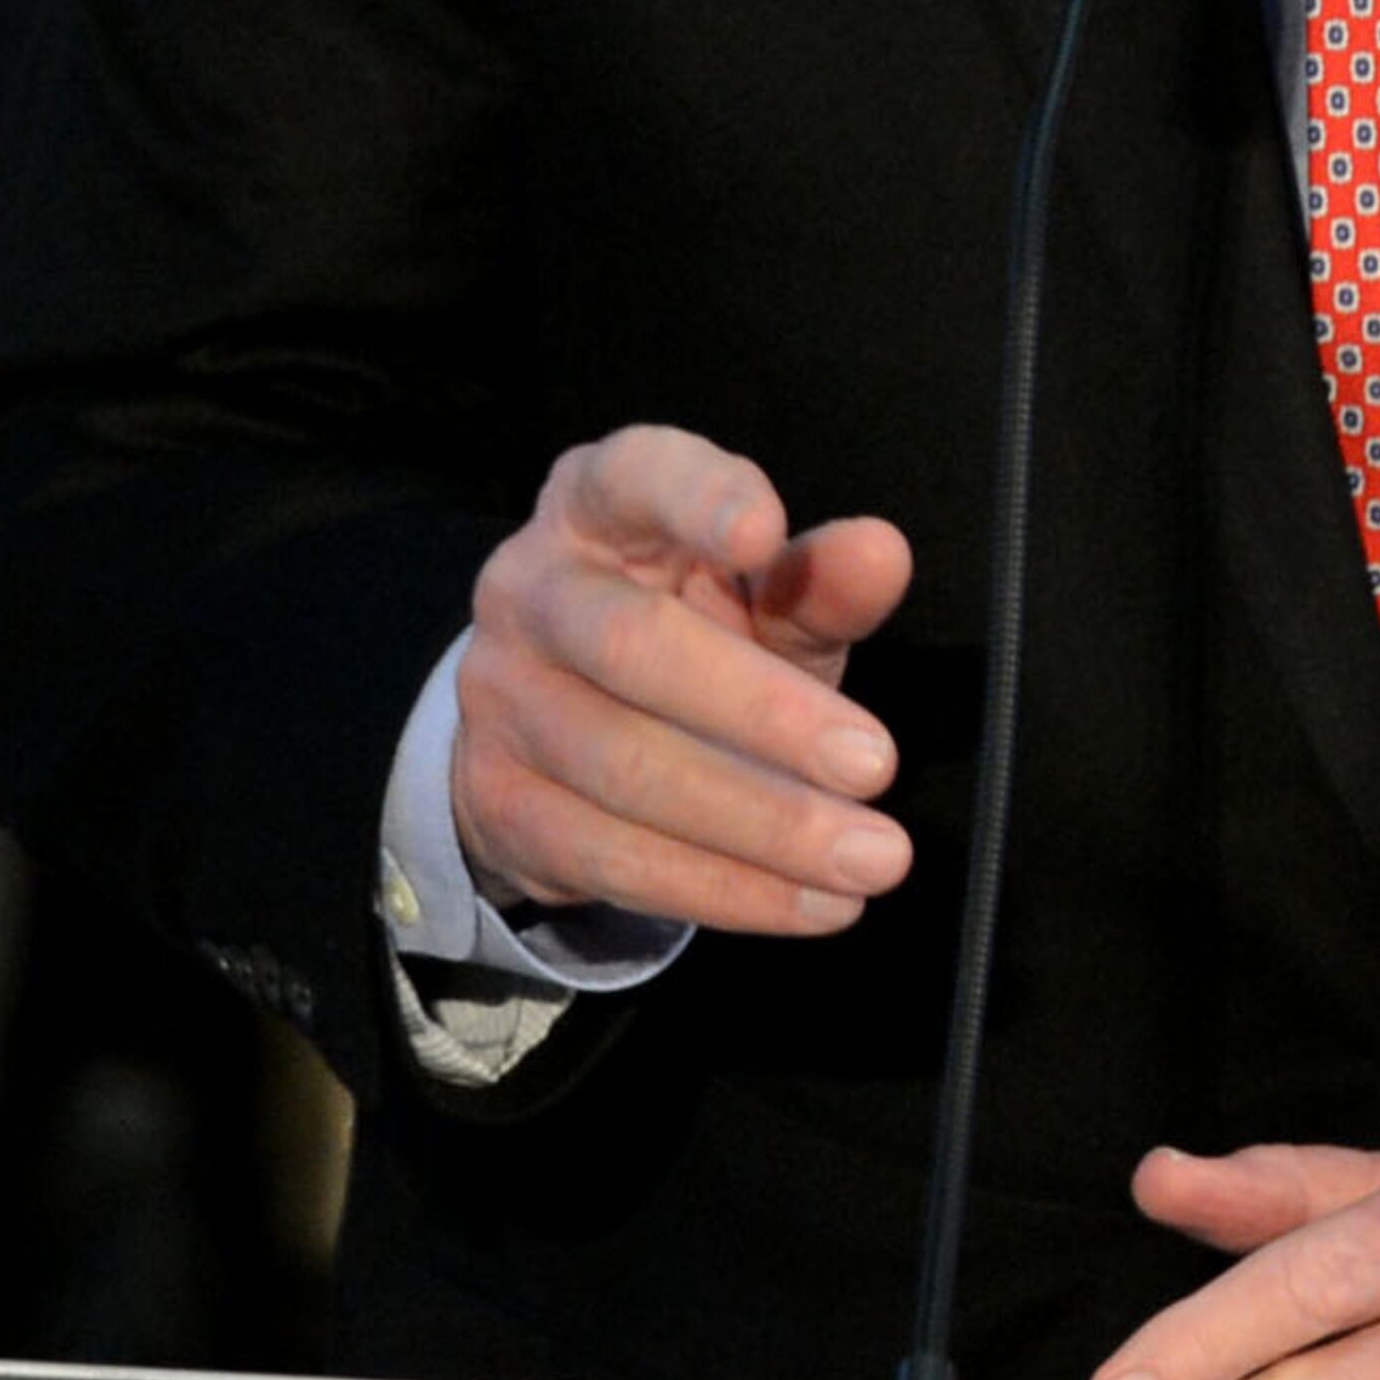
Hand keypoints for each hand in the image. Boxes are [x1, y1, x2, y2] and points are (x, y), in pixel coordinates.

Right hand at [447, 422, 914, 935]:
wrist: (552, 728)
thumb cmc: (686, 632)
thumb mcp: (758, 599)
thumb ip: (816, 583)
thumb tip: (882, 553)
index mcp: (596, 505)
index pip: (636, 476)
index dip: (695, 497)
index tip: (768, 533)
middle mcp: (530, 588)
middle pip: (633, 646)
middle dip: (763, 713)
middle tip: (877, 766)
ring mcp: (501, 699)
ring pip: (626, 769)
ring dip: (763, 826)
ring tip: (871, 861)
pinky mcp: (497, 802)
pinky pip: (612, 858)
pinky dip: (723, 889)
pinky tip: (810, 904)